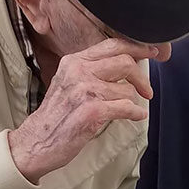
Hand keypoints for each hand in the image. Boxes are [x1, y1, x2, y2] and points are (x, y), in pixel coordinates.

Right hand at [8, 38, 161, 182]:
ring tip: (125, 110)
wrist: (36, 142)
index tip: (152, 53)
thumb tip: (125, 64)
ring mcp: (85, 90)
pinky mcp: (92, 111)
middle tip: (147, 90)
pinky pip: (127, 107)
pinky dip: (135, 113)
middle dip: (142, 78)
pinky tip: (135, 116)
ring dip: (132, 102)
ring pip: (127, 89)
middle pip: (125, 62)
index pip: (112, 45)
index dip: (137, 48)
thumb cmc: (56, 116)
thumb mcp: (68, 82)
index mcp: (74, 61)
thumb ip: (92, 70)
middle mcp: (79, 71)